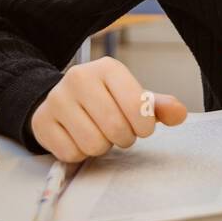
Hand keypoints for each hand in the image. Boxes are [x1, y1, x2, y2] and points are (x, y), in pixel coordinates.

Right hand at [29, 56, 187, 161]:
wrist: (63, 99)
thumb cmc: (106, 99)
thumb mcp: (133, 97)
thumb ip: (157, 106)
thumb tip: (179, 113)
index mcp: (108, 67)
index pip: (137, 106)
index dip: (144, 126)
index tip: (142, 127)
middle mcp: (79, 77)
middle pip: (115, 128)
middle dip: (123, 138)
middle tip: (119, 132)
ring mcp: (57, 99)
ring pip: (93, 144)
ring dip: (102, 147)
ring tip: (98, 132)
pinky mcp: (42, 121)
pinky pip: (71, 153)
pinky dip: (80, 153)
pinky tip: (78, 137)